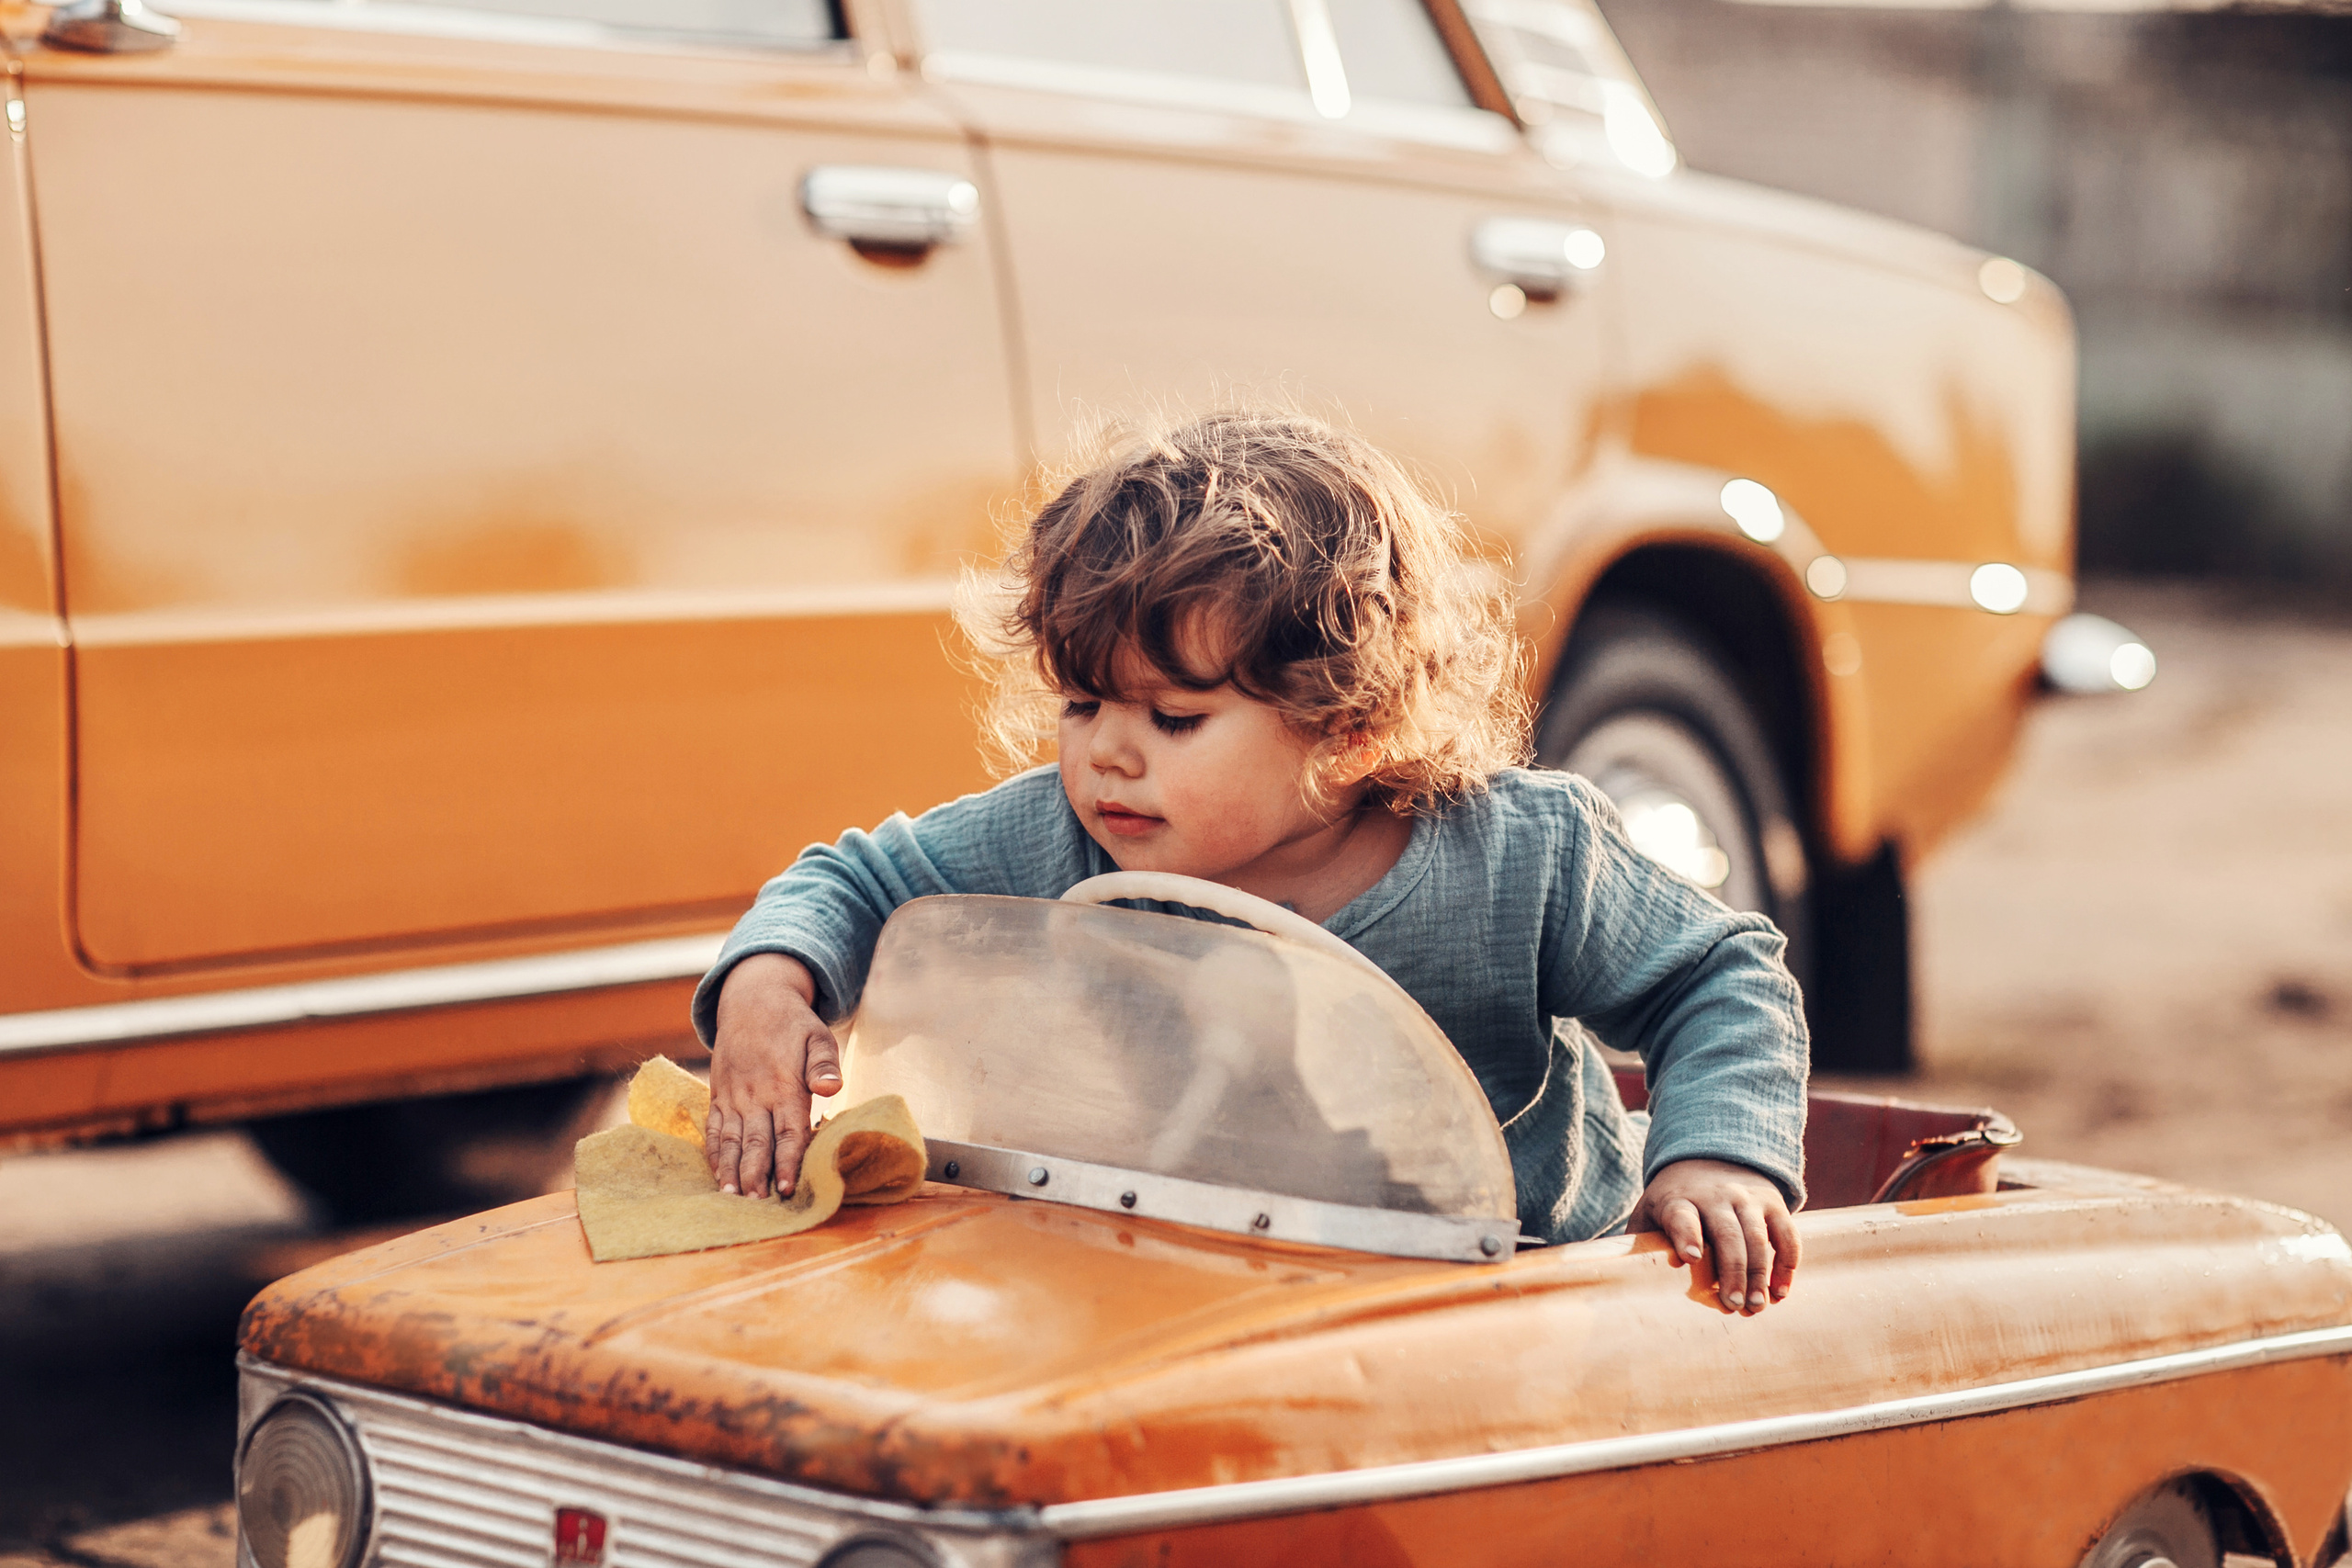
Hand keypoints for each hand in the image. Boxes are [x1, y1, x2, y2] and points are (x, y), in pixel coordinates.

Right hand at [707, 953, 842, 1197]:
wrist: (751, 1000)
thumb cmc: (792, 1023)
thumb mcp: (818, 1035)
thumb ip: (824, 1064)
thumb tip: (830, 1088)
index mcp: (784, 1085)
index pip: (788, 1131)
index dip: (788, 1161)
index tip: (787, 1188)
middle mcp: (756, 1095)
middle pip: (756, 1143)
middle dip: (757, 1176)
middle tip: (758, 1207)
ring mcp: (733, 1097)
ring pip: (731, 1140)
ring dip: (731, 1171)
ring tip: (732, 1199)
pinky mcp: (719, 1095)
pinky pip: (713, 1129)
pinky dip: (714, 1154)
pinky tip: (717, 1176)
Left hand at [1628, 1157, 1798, 1314]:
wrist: (1710, 1157)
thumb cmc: (1674, 1200)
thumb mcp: (1650, 1211)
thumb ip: (1640, 1240)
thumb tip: (1622, 1279)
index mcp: (1678, 1199)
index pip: (1682, 1215)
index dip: (1686, 1234)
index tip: (1690, 1258)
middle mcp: (1715, 1196)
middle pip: (1726, 1233)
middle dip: (1732, 1270)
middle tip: (1732, 1304)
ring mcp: (1747, 1198)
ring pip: (1758, 1236)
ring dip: (1760, 1273)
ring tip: (1757, 1306)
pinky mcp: (1772, 1203)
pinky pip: (1787, 1234)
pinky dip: (1788, 1263)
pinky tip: (1781, 1292)